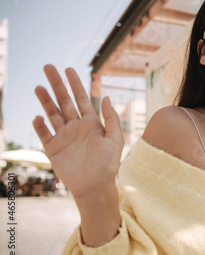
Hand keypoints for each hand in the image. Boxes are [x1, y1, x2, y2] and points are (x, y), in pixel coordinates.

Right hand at [33, 64, 123, 199]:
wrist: (95, 187)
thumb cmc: (108, 164)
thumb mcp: (115, 140)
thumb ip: (111, 119)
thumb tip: (107, 97)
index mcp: (92, 123)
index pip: (81, 98)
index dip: (75, 84)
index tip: (68, 69)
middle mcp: (76, 127)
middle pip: (64, 101)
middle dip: (56, 85)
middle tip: (47, 67)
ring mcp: (64, 137)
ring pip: (52, 114)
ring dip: (45, 101)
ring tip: (38, 87)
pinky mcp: (53, 149)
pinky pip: (44, 134)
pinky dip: (40, 125)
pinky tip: (38, 117)